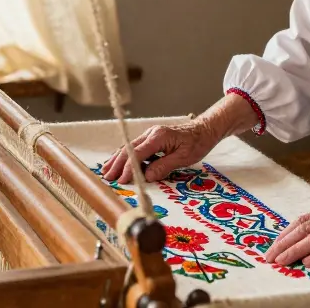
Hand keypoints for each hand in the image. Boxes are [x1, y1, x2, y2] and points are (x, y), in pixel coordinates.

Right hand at [100, 120, 220, 183]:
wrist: (204, 130)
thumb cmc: (197, 143)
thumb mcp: (184, 158)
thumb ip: (164, 166)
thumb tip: (147, 176)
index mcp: (158, 137)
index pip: (137, 154)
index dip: (128, 168)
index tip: (121, 180)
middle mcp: (151, 133)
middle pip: (128, 149)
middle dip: (116, 164)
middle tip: (107, 178)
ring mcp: (150, 135)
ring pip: (129, 147)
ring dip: (117, 159)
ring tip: (106, 171)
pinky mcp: (151, 138)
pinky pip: (135, 147)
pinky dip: (125, 155)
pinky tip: (117, 162)